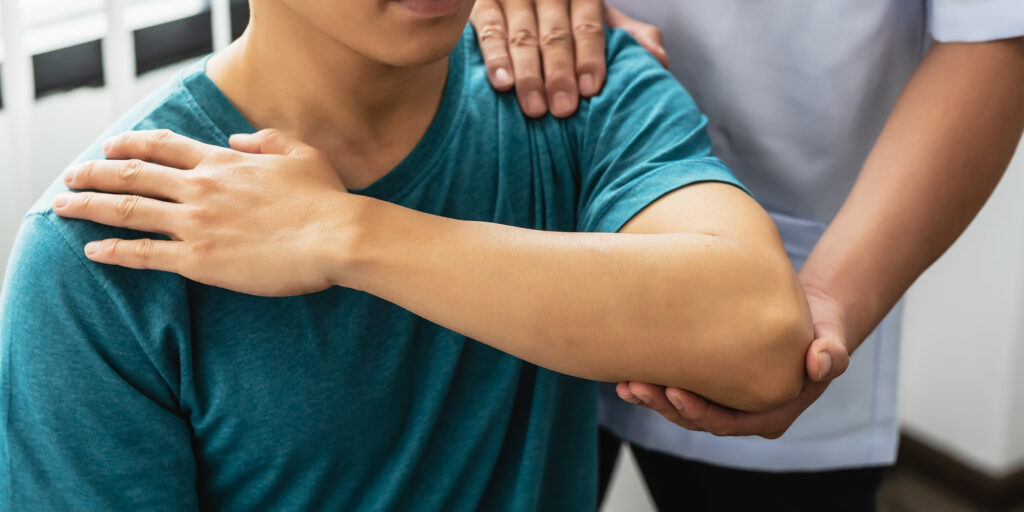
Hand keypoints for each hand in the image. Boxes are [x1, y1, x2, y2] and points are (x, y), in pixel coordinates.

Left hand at [51, 129, 356, 296]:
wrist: (337, 237)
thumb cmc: (326, 199)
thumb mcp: (301, 153)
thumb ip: (266, 140)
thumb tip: (239, 138)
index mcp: (224, 162)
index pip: (164, 147)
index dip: (132, 144)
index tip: (111, 146)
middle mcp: (201, 187)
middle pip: (133, 174)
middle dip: (95, 173)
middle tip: (72, 175)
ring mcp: (196, 223)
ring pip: (128, 210)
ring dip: (90, 206)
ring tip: (63, 206)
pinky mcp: (199, 260)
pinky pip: (144, 254)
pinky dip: (114, 251)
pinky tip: (93, 251)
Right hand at [470, 0, 666, 117]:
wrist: (524, 2)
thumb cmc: (565, 21)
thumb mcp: (597, 22)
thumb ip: (628, 38)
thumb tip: (658, 60)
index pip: (587, 22)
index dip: (590, 55)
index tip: (590, 89)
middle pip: (554, 33)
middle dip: (559, 73)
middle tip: (563, 109)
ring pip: (521, 35)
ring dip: (529, 74)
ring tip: (535, 108)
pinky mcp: (480, 4)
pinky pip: (487, 30)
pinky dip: (494, 58)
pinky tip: (502, 84)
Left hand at [616, 283, 851, 437]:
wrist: (808, 316)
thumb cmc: (821, 329)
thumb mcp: (832, 339)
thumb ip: (831, 353)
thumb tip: (821, 363)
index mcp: (771, 413)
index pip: (729, 423)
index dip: (700, 412)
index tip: (676, 392)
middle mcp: (743, 413)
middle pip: (697, 419)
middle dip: (664, 405)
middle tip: (637, 385)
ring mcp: (722, 400)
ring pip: (680, 408)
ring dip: (651, 397)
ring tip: (625, 384)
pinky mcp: (708, 382)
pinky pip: (676, 387)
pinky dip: (653, 382)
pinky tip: (626, 373)